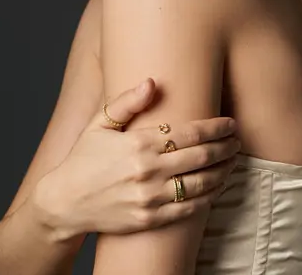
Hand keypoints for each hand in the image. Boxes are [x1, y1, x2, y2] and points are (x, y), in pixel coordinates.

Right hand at [37, 78, 239, 238]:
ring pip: (201, 185)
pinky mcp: (150, 219)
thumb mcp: (99, 123)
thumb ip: (127, 101)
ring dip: (223, 171)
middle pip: (201, 158)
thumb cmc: (83, 158)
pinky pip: (189, 210)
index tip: (230, 123)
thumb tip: (152, 82)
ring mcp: (150, 198)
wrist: (64, 202)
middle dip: (225, 147)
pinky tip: (217, 186)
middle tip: (237, 139)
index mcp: (138, 144)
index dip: (215, 128)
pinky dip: (209, 197)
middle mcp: (148, 172)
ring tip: (233, 161)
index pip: (189, 134)